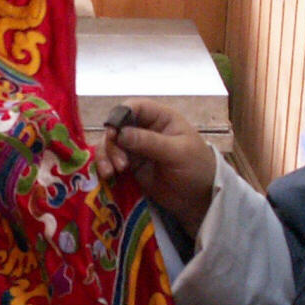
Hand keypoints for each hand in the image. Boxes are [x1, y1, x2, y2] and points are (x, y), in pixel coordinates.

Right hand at [94, 99, 217, 234]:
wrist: (199, 198)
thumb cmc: (196, 168)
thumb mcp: (177, 153)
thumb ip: (150, 142)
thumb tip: (121, 133)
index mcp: (161, 118)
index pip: (134, 107)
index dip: (119, 115)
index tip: (112, 132)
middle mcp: (145, 129)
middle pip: (117, 126)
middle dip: (112, 143)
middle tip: (120, 164)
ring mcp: (136, 147)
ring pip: (110, 144)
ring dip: (106, 156)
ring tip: (112, 173)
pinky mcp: (130, 165)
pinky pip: (111, 161)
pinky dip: (105, 166)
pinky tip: (108, 176)